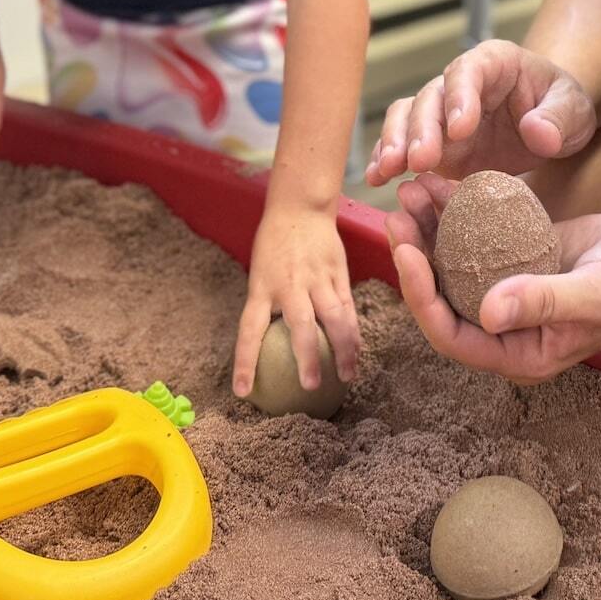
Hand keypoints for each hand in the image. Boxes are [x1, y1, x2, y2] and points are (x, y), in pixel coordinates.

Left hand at [231, 200, 359, 397]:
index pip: (249, 331)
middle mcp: (290, 285)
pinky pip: (348, 308)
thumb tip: (265, 347)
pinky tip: (357, 352)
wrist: (301, 208)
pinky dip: (354, 332)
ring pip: (335, 318)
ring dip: (343, 349)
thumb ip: (267, 305)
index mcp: (262, 287)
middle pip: (301, 326)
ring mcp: (318, 279)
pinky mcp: (338, 274)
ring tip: (346, 376)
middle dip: (307, 357)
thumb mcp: (260, 273)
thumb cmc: (275, 245)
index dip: (245, 363)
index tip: (243, 392)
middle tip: (311, 386)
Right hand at [365, 40, 597, 186]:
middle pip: (431, 96)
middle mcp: (460, 83)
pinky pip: (402, 143)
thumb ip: (560, 117)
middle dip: (422, 128)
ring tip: (387, 171)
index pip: (470, 70)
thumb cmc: (561, 108)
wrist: (551, 124)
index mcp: (495, 63)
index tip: (460, 129)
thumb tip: (538, 132)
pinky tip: (377, 178)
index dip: (461, 96)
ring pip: (407, 116)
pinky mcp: (433, 141)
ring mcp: (441, 112)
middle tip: (421, 161)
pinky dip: (386, 158)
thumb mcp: (576, 110)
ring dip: (395, 142)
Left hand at [383, 172, 600, 383]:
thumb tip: (489, 312)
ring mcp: (511, 290)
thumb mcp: (594, 293)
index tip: (408, 252)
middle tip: (398, 212)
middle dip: (416, 255)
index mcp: (519, 353)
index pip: (452, 333)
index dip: (422, 296)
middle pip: (443, 295)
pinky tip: (442, 182)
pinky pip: (475, 238)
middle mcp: (507, 327)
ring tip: (413, 189)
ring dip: (430, 229)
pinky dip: (456, 213)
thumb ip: (543, 302)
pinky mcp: (518, 257)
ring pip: (454, 263)